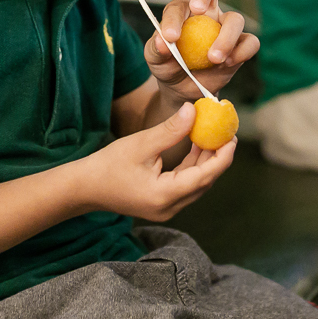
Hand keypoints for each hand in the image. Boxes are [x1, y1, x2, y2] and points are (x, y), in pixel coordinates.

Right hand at [78, 102, 235, 221]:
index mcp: (166, 195)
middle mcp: (170, 207)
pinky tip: (196, 145)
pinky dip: (193, 165)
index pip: (205, 176)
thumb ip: (170, 130)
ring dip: (206, 160)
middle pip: (204, 181)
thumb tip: (194, 111)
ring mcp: (166, 207)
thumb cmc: (109, 165)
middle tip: (227, 132)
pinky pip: (185, 184)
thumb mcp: (141, 144)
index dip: (222, 156)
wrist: (85, 187)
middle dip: (218, 156)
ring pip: (196, 183)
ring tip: (214, 134)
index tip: (232, 136)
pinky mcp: (162, 202)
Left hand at [145, 0, 259, 100]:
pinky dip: (242, 52)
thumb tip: (162, 41)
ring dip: (226, 38)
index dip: (175, 18)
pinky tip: (228, 63)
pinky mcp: (240, 46)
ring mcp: (225, 28)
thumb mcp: (155, 59)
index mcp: (183, 11)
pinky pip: (250, 42)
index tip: (171, 37)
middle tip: (197, 8)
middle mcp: (206, 13)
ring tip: (214, 59)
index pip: (180, 5)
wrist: (182, 88)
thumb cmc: (168, 65)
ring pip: (235, 19)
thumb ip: (156, 49)